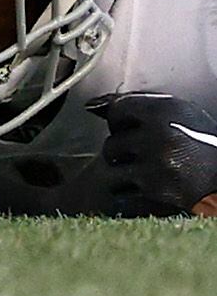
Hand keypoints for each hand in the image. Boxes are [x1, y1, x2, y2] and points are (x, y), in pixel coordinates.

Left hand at [90, 92, 216, 216]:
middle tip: (144, 153)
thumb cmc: (204, 145)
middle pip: (113, 137)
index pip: (117, 108)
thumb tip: (92, 106)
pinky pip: (119, 186)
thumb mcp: (179, 115)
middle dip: (123, 147)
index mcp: (164, 110)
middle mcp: (158, 132)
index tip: (130, 128)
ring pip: (112, 161)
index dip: (121, 121)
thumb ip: (138, 106)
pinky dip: (127, 189)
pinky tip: (146, 187)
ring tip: (145, 170)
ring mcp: (155, 161)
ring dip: (123, 167)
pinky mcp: (154, 187)